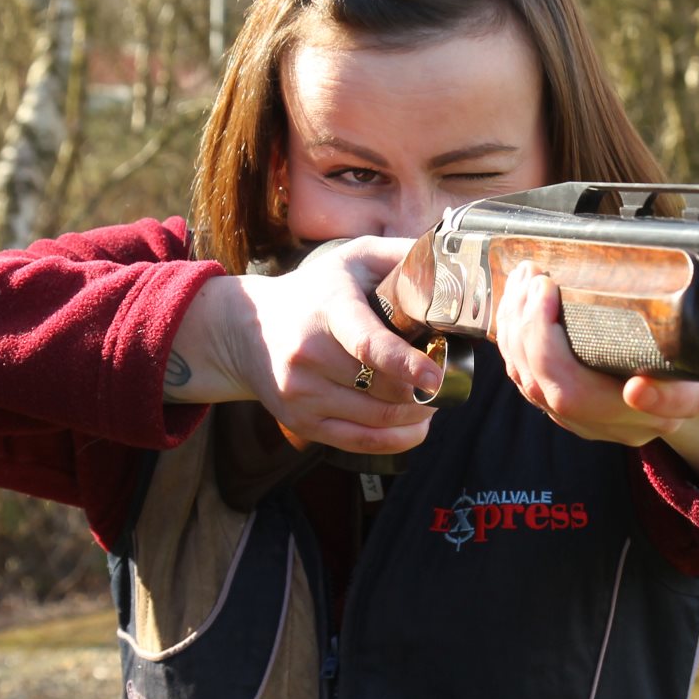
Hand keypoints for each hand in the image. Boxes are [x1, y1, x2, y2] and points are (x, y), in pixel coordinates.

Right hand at [168, 238, 443, 455]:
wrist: (246, 328)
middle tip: (448, 381)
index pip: (367, 344)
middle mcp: (308, 356)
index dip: (406, 363)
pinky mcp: (300, 423)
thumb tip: (452, 262)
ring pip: (377, 420)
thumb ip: (401, 255)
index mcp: (328, 311)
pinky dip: (398, 438)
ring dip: (418, 416)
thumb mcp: (353, 258)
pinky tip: (416, 424)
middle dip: (425, 392)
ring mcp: (301, 394)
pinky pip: (360, 442)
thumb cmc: (316, 290)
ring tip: (434, 400)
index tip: (436, 376)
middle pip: (383, 389)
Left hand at [494, 261, 698, 508]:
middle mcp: (594, 424)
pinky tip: (519, 298)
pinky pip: (522, 370)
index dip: (547, 347)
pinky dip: (514, 332)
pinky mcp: (557, 398)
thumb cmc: (695, 374)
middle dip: (525, 323)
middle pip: (538, 382)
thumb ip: (676, 397)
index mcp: (629, 422)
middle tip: (534, 276)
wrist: (688, 385)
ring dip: (514, 324)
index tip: (548, 292)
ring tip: (523, 278)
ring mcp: (571, 415)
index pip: (570, 394)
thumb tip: (636, 392)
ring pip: (523, 377)